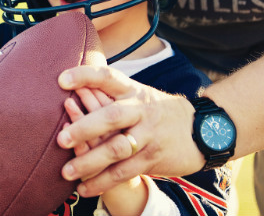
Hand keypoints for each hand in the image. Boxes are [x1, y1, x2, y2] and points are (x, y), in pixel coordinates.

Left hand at [56, 66, 204, 197]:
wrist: (201, 131)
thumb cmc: (158, 111)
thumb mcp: (140, 95)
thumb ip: (112, 95)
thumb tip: (75, 88)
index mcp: (134, 91)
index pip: (108, 77)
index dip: (86, 76)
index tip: (62, 79)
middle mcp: (141, 110)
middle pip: (112, 116)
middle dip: (85, 127)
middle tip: (61, 139)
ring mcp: (148, 135)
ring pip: (117, 149)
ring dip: (90, 162)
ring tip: (66, 172)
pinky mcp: (152, 158)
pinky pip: (124, 172)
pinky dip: (102, 181)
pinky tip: (84, 188)